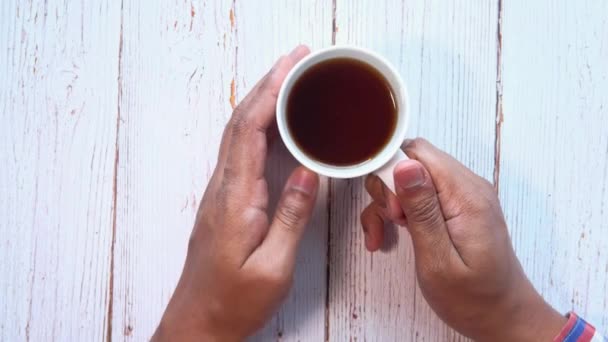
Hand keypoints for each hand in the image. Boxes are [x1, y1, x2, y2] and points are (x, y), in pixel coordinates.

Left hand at [152, 46, 317, 341]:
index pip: (250, 131)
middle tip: (296, 58)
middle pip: (241, 121)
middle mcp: (223, 188)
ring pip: (238, 132)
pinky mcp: (226, 201)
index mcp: (235, 200)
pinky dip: (258, 124)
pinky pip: (240, 150)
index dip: (271, 94)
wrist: (199, 322)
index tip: (293, 67)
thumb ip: (291, 216)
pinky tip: (273, 121)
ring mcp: (222, 193)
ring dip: (261, 100)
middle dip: (268, 84)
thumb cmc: (234, 301)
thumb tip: (308, 171)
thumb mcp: (272, 265)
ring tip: (288, 77)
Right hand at [362, 138, 565, 340]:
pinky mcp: (457, 206)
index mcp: (466, 195)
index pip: (417, 152)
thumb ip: (422, 211)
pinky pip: (420, 194)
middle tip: (391, 225)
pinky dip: (400, 212)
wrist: (502, 318)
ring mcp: (463, 195)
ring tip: (385, 236)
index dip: (392, 175)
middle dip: (388, 191)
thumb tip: (404, 165)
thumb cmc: (473, 299)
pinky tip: (392, 234)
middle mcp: (467, 186)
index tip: (391, 212)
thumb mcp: (438, 260)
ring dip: (389, 204)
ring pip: (410, 178)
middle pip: (411, 161)